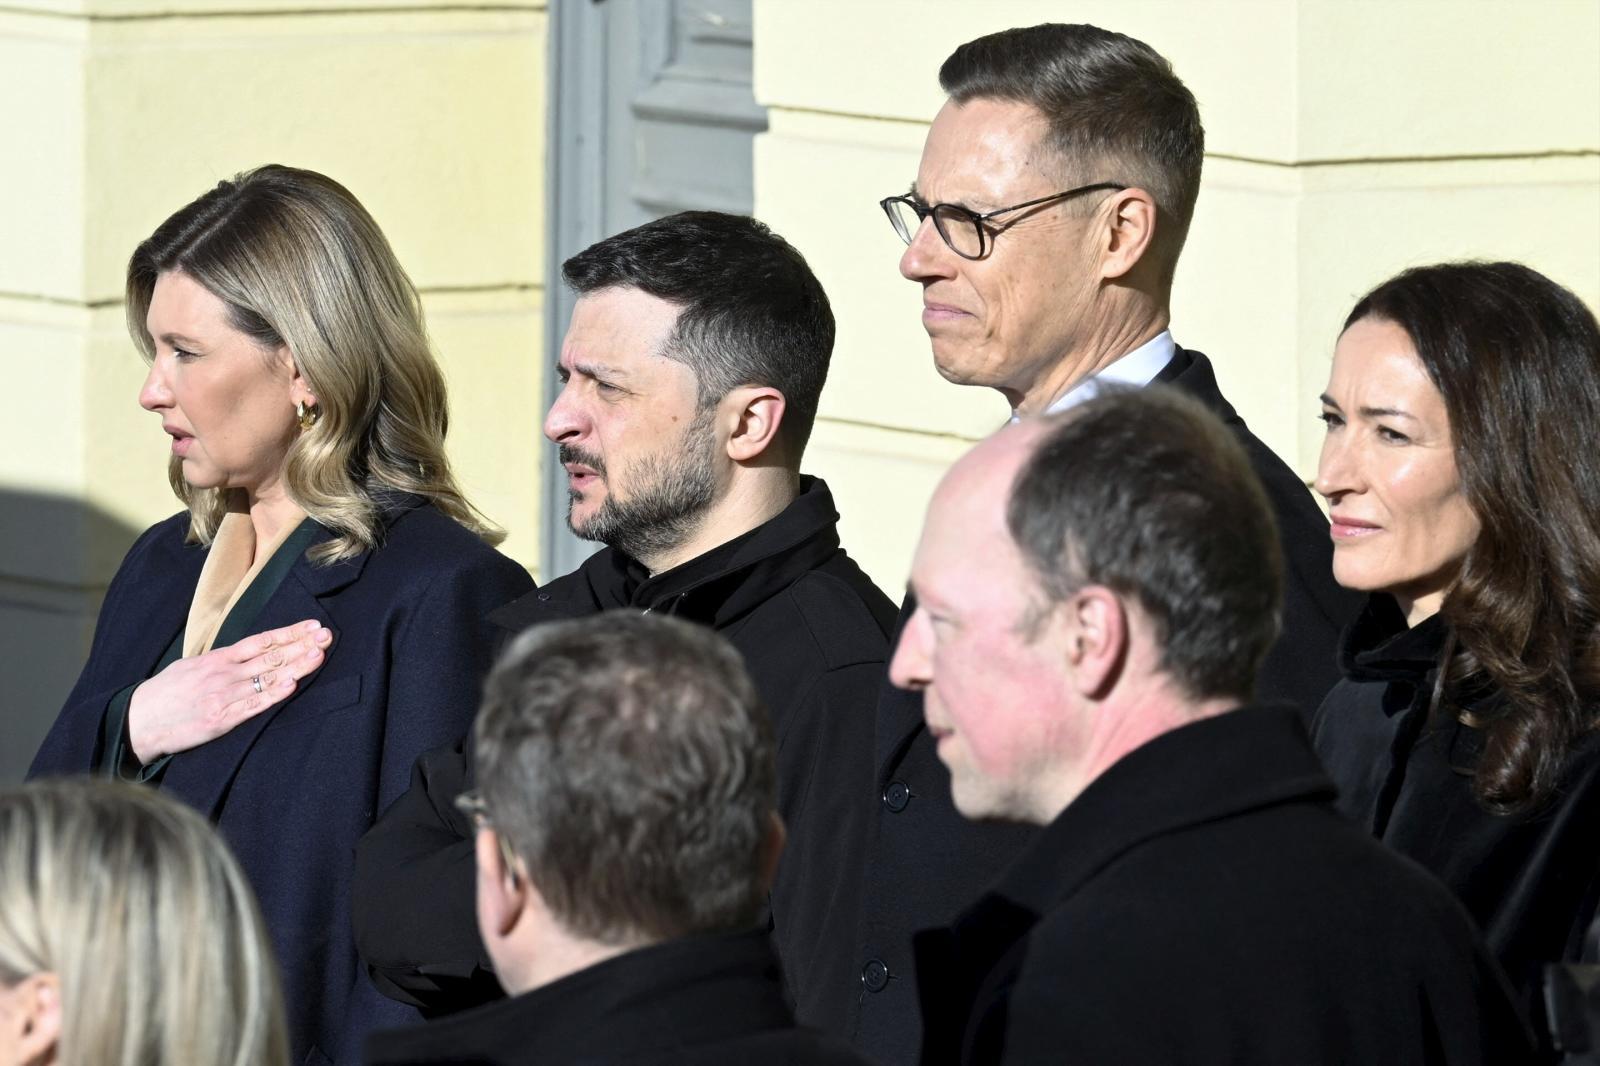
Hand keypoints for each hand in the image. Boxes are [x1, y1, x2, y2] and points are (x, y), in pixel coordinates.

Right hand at [127, 619, 333, 762]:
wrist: (137, 722)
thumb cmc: (166, 694)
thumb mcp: (191, 666)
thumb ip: (221, 660)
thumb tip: (248, 652)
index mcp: (217, 659)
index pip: (260, 641)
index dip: (289, 633)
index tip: (313, 626)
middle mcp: (223, 674)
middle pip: (269, 656)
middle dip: (301, 645)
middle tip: (327, 635)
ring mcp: (223, 696)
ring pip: (266, 678)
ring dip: (296, 666)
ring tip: (319, 655)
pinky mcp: (220, 719)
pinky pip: (252, 705)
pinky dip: (273, 695)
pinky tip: (291, 685)